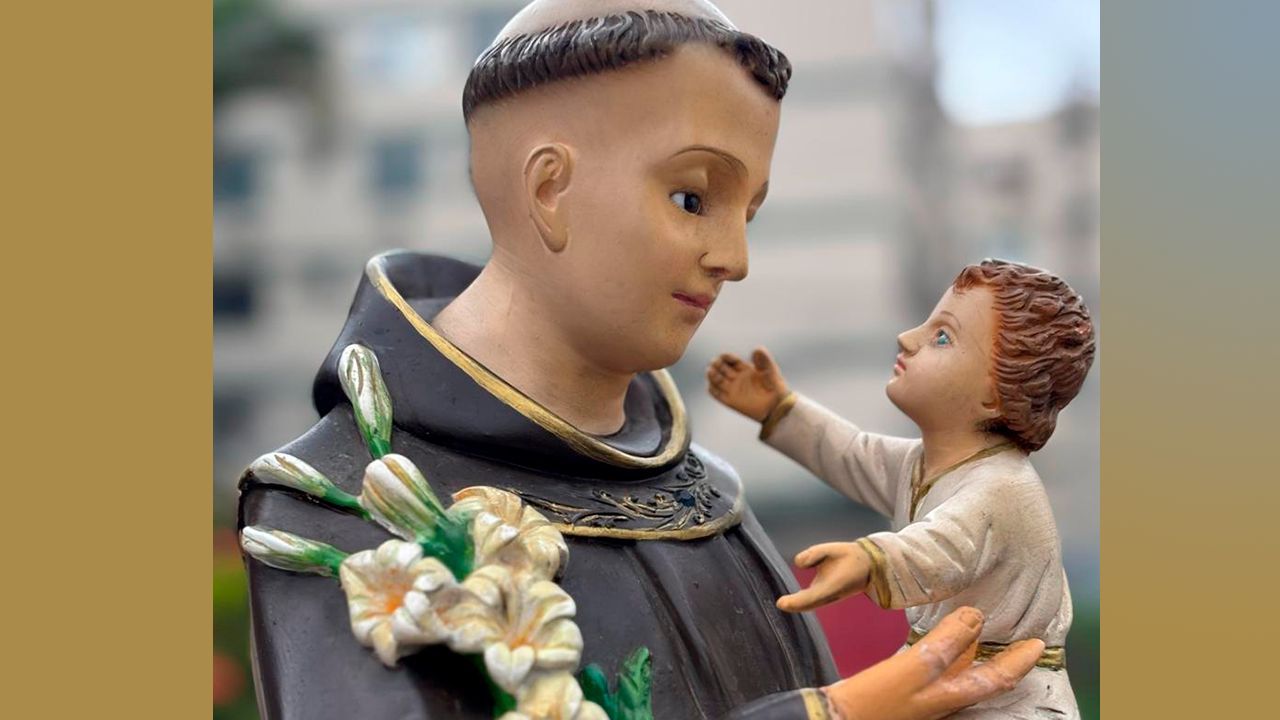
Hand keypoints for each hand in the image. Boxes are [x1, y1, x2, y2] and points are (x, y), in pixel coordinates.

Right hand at [706, 347, 789, 421]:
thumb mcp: (770, 371)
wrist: (776, 406)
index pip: (732, 361)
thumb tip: (757, 348)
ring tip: (710, 371)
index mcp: (745, 369)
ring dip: (713, 376)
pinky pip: (718, 395)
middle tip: (715, 362)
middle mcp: (737, 378)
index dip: (727, 358)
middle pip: (723, 369)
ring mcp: (734, 389)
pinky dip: (712, 390)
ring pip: (718, 380)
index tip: (723, 355)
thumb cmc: (775, 387)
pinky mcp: (731, 401)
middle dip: (717, 365)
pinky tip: (710, 385)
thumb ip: (763, 360)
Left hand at [776, 542, 870, 612]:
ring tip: (782, 603)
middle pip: (809, 605)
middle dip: (793, 606)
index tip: (781, 602)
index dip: (796, 602)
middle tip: (779, 603)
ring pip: (810, 605)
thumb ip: (812, 554)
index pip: (811, 597)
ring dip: (796, 605)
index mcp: (833, 585)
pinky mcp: (826, 596)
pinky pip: (811, 602)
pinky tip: (788, 601)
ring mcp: (828, 597)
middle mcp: (830, 595)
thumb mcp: (831, 549)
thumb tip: (798, 564)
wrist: (868, 565)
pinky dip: (799, 603)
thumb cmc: (849, 556)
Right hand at [822, 607, 1043, 719]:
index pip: (998, 678)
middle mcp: (944, 698)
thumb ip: (947, 643)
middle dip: (1001, 657)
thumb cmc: (875, 700)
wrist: (839, 718)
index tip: (1038, 643)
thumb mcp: (915, 668)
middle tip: (1015, 637)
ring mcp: (926, 697)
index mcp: (951, 695)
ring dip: (974, 652)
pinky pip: (940, 669)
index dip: (1020, 661)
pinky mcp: (908, 692)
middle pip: (983, 676)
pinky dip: (949, 653)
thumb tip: (975, 618)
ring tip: (979, 632)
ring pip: (961, 673)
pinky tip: (940, 642)